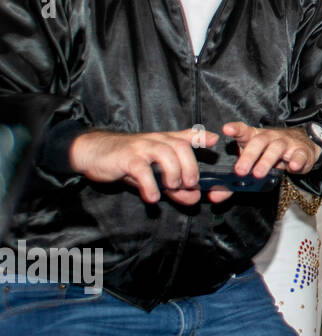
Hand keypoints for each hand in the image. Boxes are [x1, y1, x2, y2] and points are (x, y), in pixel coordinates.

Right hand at [69, 127, 218, 205]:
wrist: (92, 153)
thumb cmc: (125, 162)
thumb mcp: (152, 173)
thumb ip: (174, 186)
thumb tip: (195, 198)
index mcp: (163, 141)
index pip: (185, 136)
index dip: (201, 137)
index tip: (214, 141)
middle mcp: (154, 141)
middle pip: (180, 146)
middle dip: (190, 166)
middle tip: (189, 184)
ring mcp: (140, 148)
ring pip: (165, 153)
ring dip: (173, 173)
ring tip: (172, 187)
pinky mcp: (125, 158)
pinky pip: (142, 169)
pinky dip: (150, 184)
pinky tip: (153, 198)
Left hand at [223, 122, 320, 180]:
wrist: (302, 147)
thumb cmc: (270, 155)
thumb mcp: (253, 164)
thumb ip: (233, 182)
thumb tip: (214, 196)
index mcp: (254, 138)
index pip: (243, 131)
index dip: (235, 129)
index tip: (226, 129)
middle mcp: (269, 137)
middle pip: (258, 142)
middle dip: (248, 156)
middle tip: (240, 171)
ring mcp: (286, 143)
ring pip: (276, 148)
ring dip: (267, 160)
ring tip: (258, 174)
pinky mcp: (300, 151)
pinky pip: (298, 155)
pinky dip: (296, 161)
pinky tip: (292, 167)